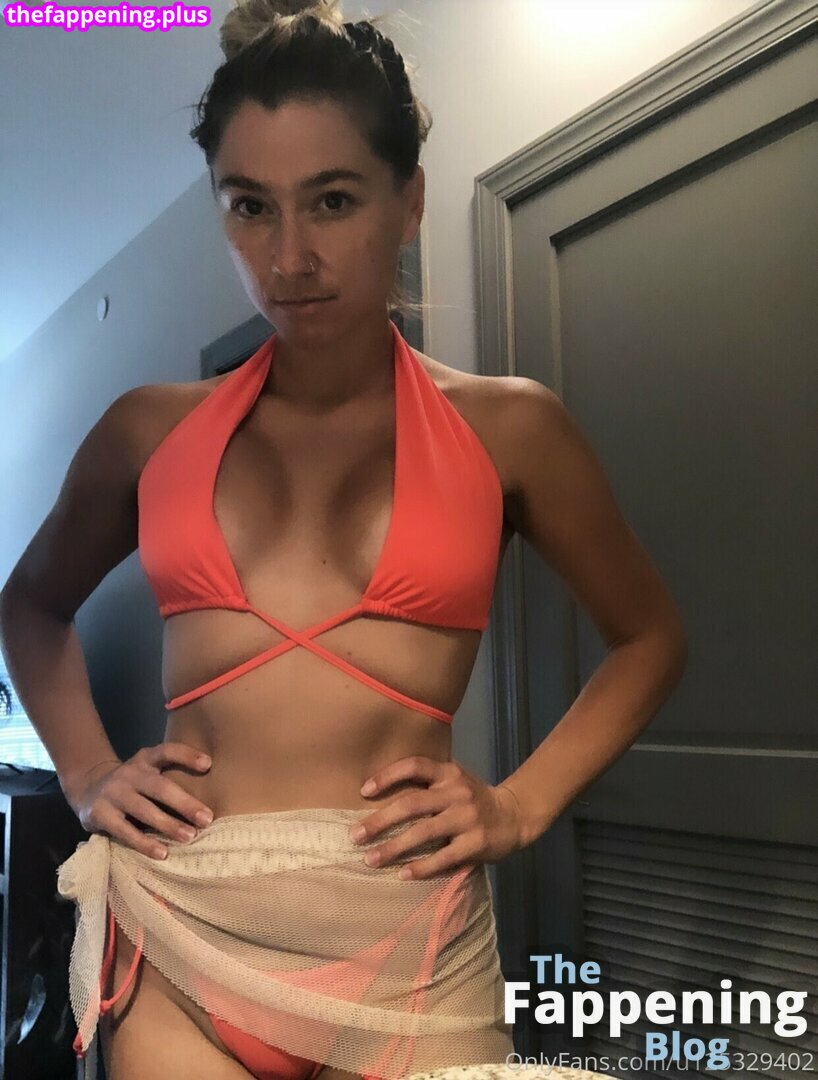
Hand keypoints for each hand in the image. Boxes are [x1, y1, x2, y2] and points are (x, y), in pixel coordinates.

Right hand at [65, 743, 214, 860]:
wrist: (86, 788)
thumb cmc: (132, 784)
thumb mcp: (146, 771)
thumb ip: (169, 778)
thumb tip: (210, 798)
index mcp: (144, 759)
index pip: (166, 751)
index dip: (186, 755)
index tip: (208, 764)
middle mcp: (129, 773)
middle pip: (160, 787)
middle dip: (185, 803)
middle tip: (207, 819)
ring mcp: (113, 793)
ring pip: (144, 810)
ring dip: (169, 825)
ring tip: (190, 837)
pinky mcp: (100, 814)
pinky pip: (125, 831)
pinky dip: (145, 843)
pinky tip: (162, 852)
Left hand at [350, 757, 524, 879]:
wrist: (515, 815)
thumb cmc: (473, 799)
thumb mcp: (454, 781)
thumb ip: (428, 783)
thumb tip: (380, 795)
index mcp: (449, 773)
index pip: (415, 765)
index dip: (388, 776)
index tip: (364, 791)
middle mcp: (457, 792)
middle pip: (412, 803)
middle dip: (380, 820)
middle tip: (355, 835)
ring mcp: (467, 818)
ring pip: (423, 833)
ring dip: (394, 847)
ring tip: (370, 859)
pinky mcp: (476, 844)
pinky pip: (444, 857)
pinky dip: (422, 867)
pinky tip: (403, 874)